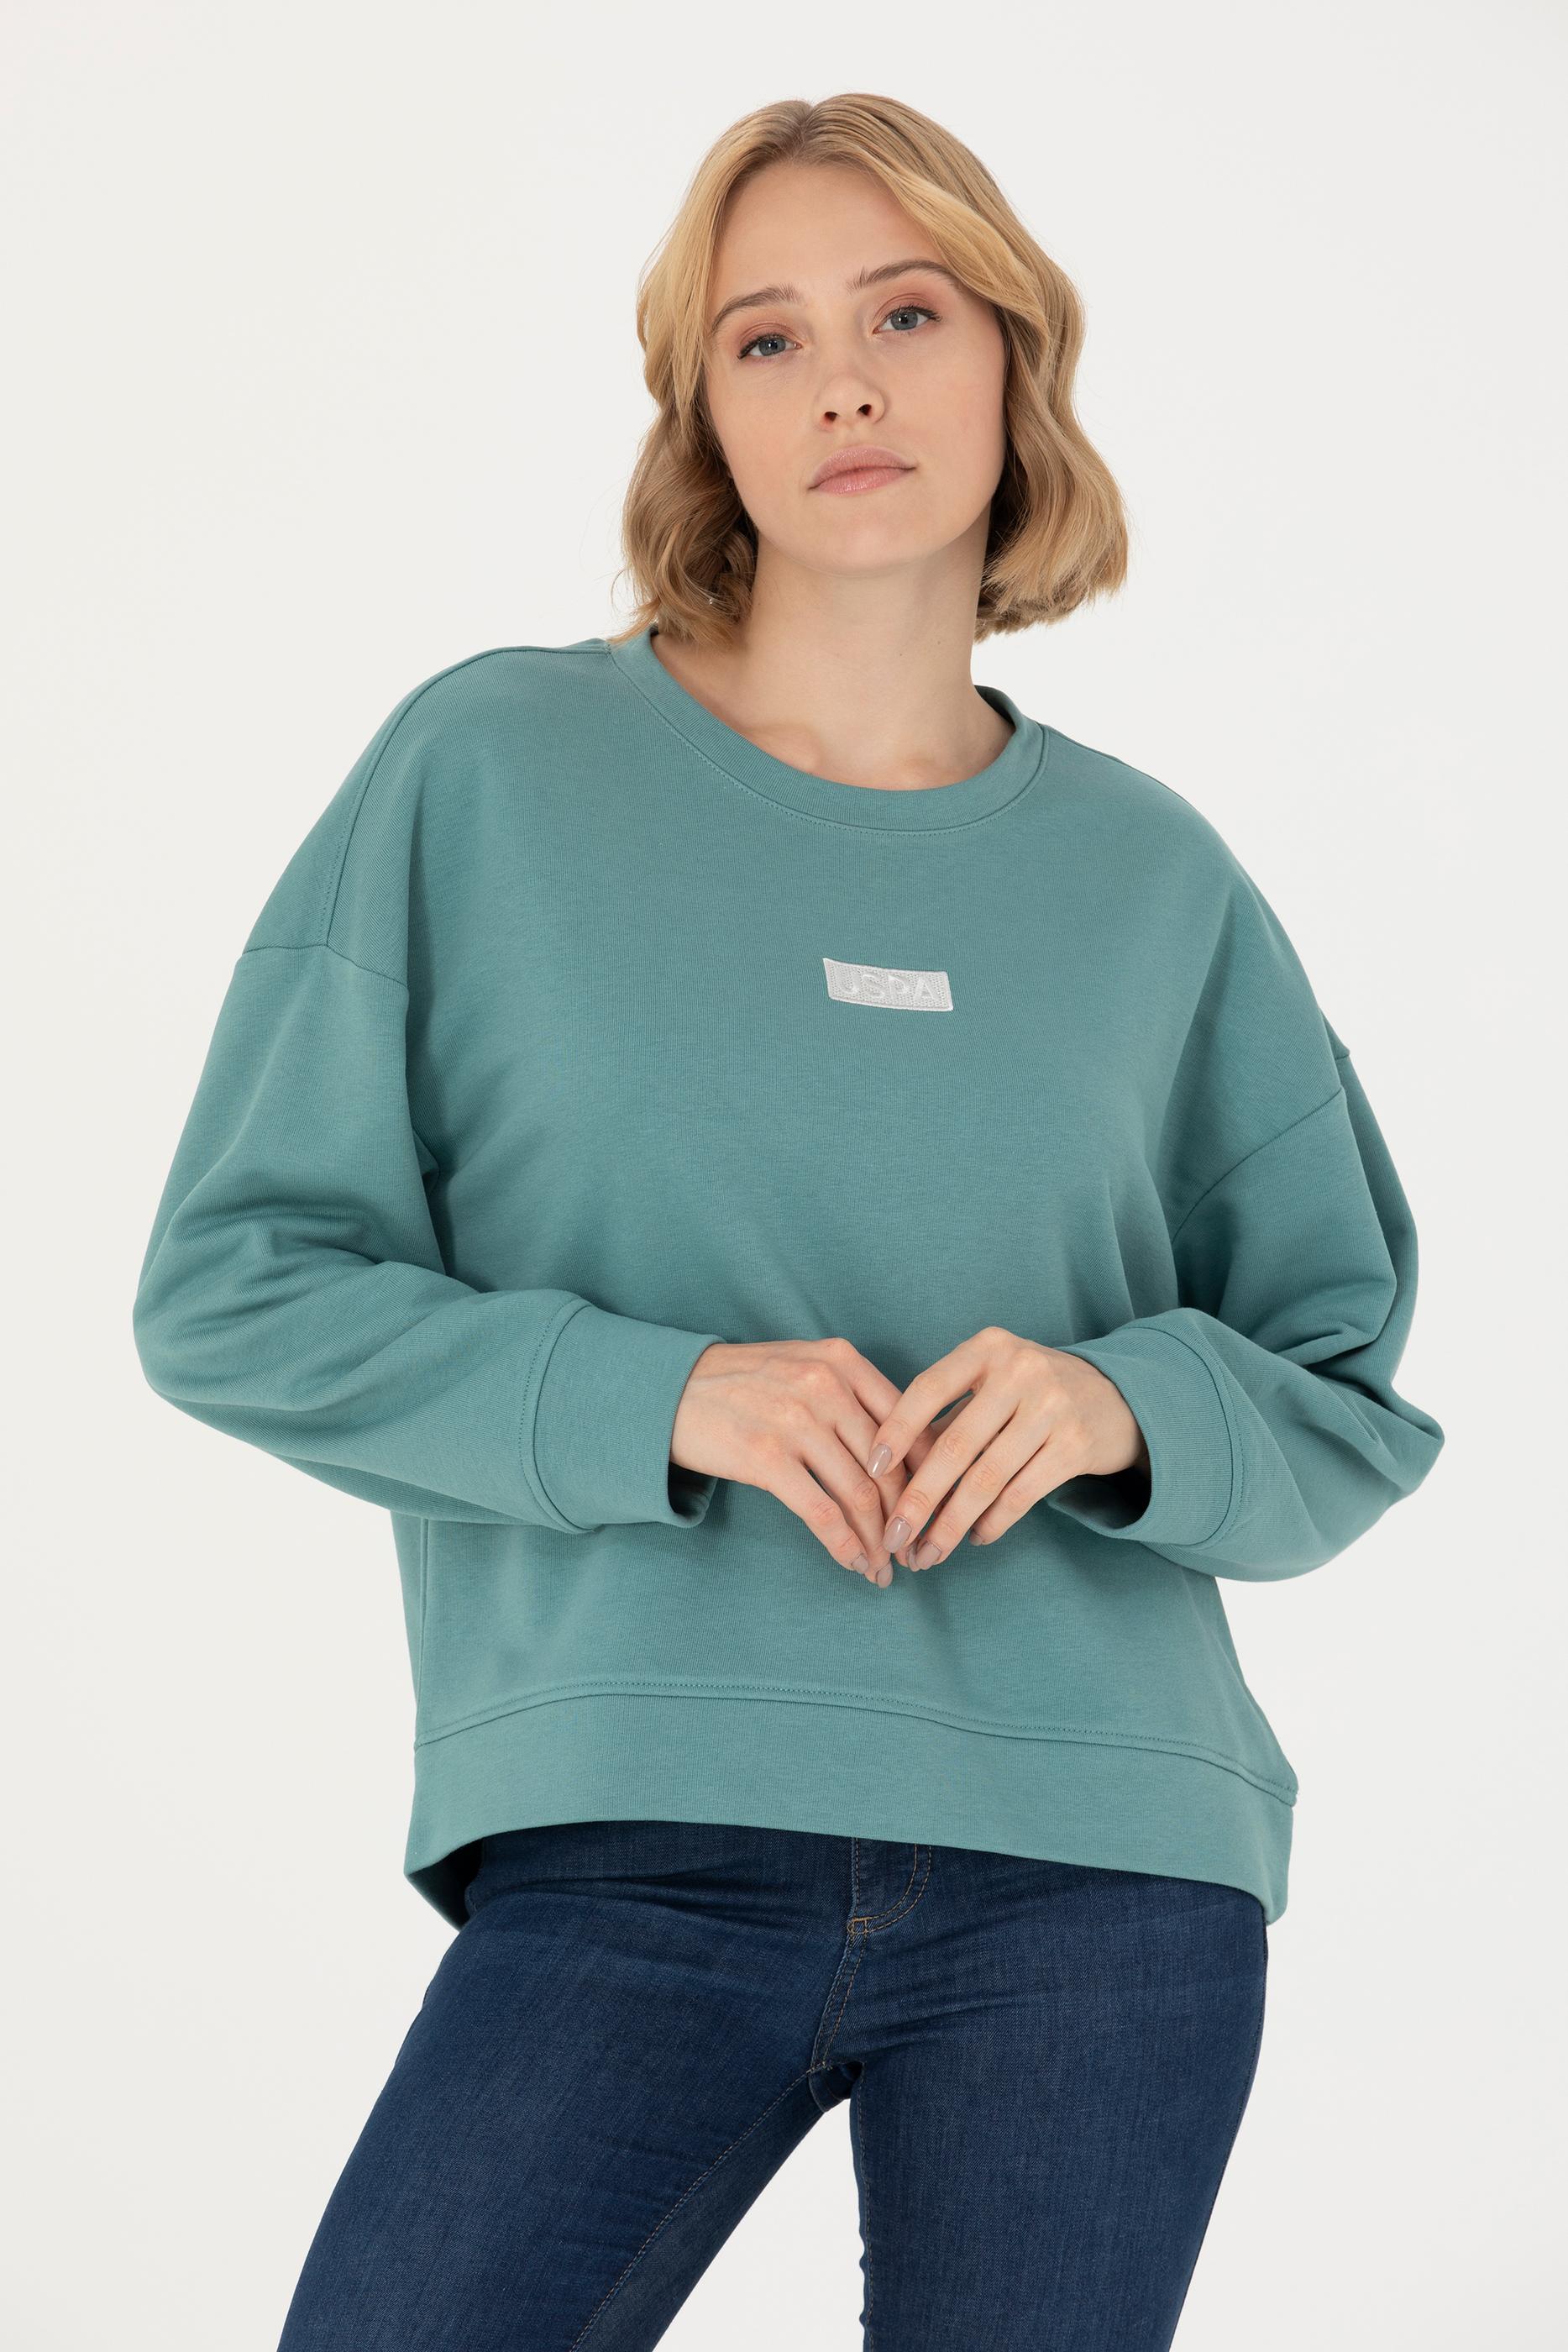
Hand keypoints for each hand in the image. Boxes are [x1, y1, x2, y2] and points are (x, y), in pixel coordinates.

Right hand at [671, 1338, 951, 1584]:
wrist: (669, 1388)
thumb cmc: (743, 1383)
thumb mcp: (804, 1365)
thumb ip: (853, 1395)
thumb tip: (907, 1453)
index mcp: (843, 1361)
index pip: (908, 1425)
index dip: (928, 1477)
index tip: (935, 1511)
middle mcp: (826, 1385)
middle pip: (889, 1466)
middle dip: (908, 1518)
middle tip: (914, 1552)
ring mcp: (796, 1421)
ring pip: (860, 1494)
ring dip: (878, 1541)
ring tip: (883, 1567)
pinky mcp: (766, 1457)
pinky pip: (821, 1512)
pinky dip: (844, 1545)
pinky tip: (853, 1563)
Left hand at [866, 1326, 1149, 1568]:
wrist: (1116, 1397)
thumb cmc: (1030, 1393)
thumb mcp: (990, 1382)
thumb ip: (945, 1418)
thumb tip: (888, 1474)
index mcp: (986, 1348)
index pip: (928, 1388)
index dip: (895, 1430)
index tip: (870, 1469)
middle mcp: (1019, 1371)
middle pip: (955, 1445)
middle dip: (918, 1498)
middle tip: (893, 1537)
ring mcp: (1052, 1407)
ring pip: (987, 1478)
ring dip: (951, 1524)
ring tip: (928, 1553)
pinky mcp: (1075, 1445)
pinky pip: (1021, 1495)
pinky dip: (992, 1523)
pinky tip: (973, 1539)